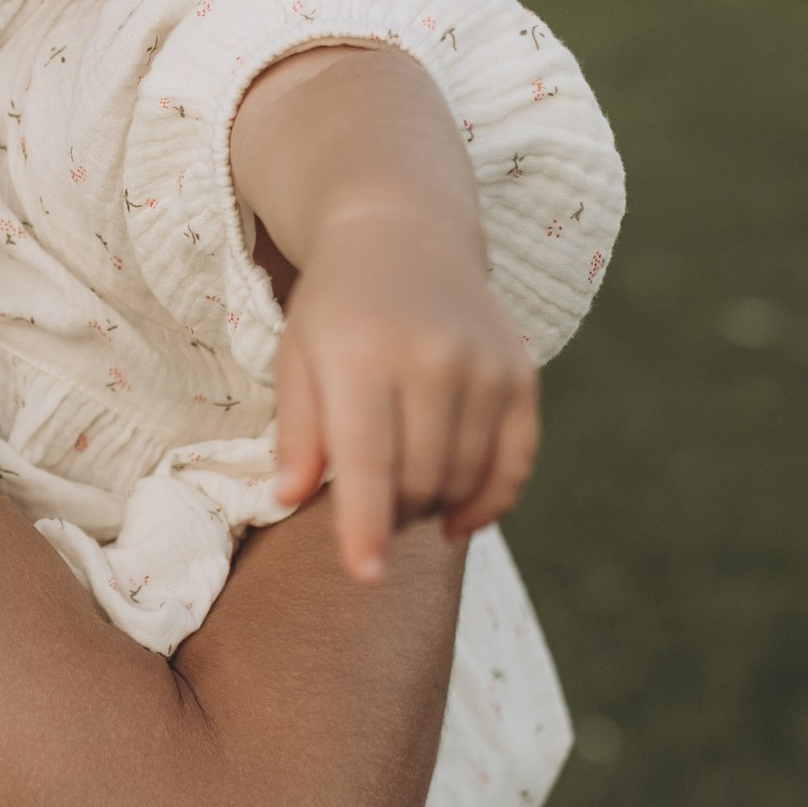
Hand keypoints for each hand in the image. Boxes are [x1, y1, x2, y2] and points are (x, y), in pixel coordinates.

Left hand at [270, 203, 538, 583]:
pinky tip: (458, 519)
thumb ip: (297, 431)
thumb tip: (286, 500)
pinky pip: (517, 461)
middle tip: (371, 510)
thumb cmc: (335, 307)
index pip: (368, 461)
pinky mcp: (521, 372)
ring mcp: (484, 364)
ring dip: (434, 506)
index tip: (365, 575)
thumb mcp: (296, 356)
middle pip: (420, 479)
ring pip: (466, 476)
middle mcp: (431, 357)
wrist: (403, 231)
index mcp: (361, 356)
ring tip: (404, 498)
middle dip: (394, 515)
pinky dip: (491, 501)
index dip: (366, 526)